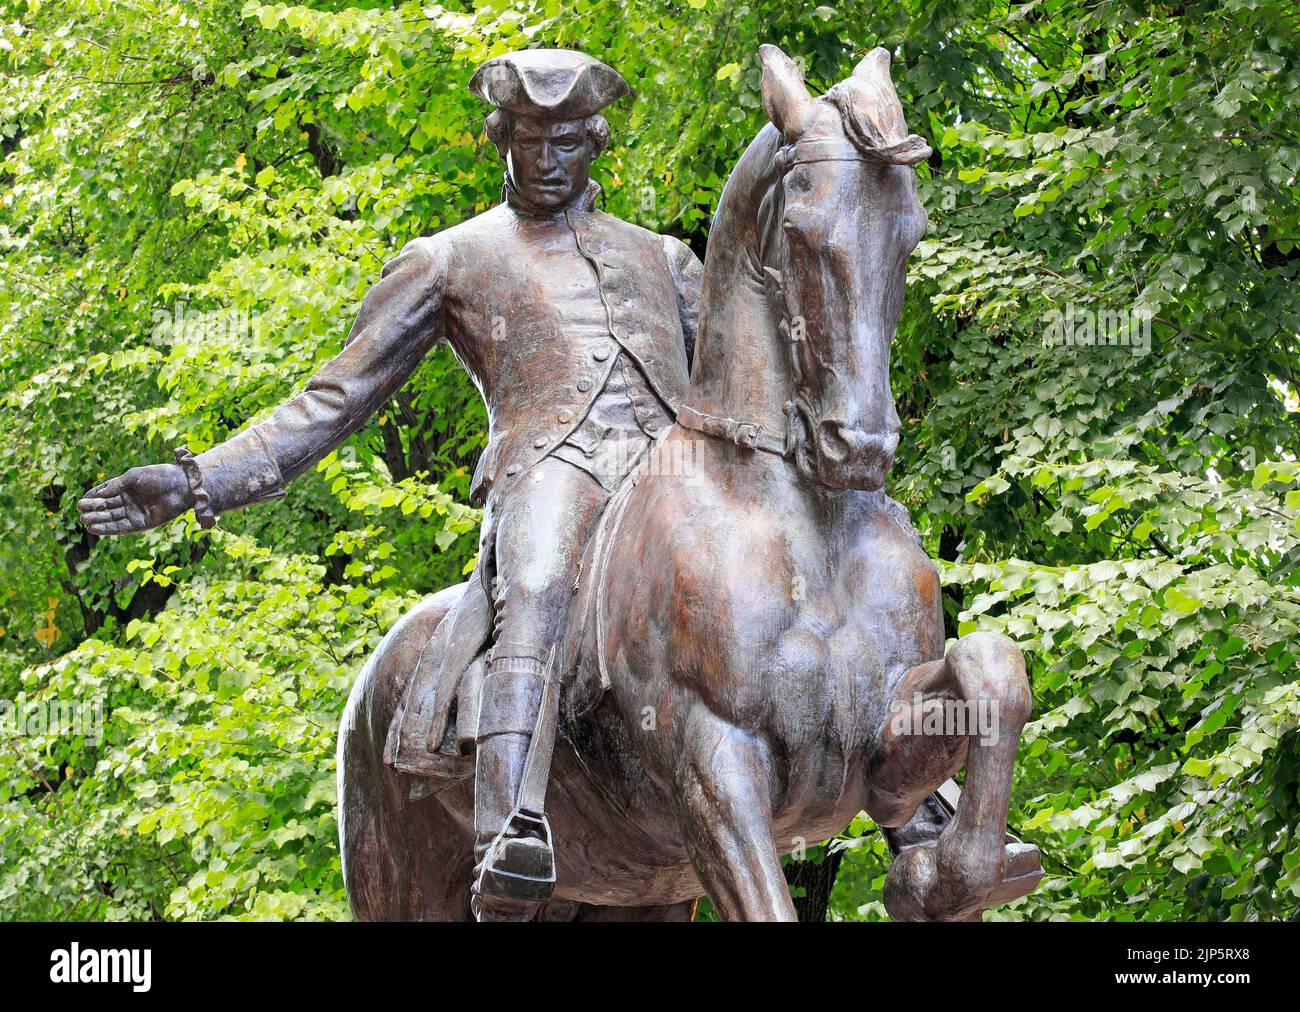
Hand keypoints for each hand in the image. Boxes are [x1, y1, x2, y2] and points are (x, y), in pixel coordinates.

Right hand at [77, 463, 193, 535]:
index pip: (104, 493)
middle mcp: (129, 501)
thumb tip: (100, 494)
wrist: (183, 486)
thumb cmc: (161, 476)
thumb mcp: (135, 476)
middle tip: (80, 511)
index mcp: (126, 487)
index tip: (81, 501)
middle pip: (106, 507)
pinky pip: (122, 528)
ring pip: (112, 518)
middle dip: (93, 510)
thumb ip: (117, 485)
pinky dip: (109, 529)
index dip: (93, 497)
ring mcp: (135, 513)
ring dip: (98, 520)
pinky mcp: (142, 524)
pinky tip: (96, 528)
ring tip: (85, 520)